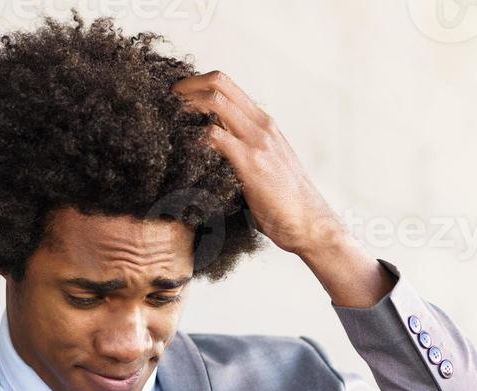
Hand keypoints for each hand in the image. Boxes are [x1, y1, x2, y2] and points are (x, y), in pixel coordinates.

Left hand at [172, 70, 393, 306]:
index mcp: (264, 124)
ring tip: (168, 120)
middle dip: (186, 87)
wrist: (311, 224)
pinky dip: (193, 138)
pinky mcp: (251, 163)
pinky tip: (183, 151)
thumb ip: (243, 154)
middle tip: (165, 102)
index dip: (197, 84)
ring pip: (215, 101)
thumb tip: (210, 158)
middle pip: (218, 82)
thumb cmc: (286, 204)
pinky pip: (214, 137)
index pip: (227, 85)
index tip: (177, 99)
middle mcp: (261, 125)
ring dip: (186, 106)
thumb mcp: (266, 167)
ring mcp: (257, 141)